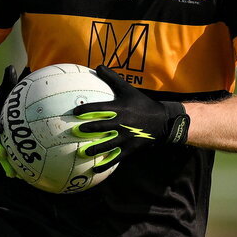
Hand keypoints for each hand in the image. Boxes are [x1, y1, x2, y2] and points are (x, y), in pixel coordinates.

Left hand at [72, 64, 189, 169]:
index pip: (100, 108)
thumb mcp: (128, 89)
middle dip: (88, 129)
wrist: (162, 121)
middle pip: (101, 126)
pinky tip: (94, 170)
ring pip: (108, 144)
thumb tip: (97, 66)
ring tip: (83, 152)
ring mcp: (126, 136)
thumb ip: (112, 78)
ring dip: (95, 149)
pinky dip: (105, 165)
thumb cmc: (142, 104)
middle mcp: (122, 122)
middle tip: (75, 131)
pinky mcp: (130, 148)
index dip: (86, 109)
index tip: (74, 112)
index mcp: (120, 108)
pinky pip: (115, 158)